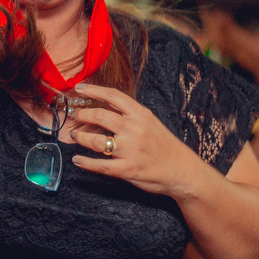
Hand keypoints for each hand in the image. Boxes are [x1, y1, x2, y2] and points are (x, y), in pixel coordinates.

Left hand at [67, 82, 199, 197]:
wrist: (184, 171)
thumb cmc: (165, 146)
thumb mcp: (151, 122)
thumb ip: (130, 113)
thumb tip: (104, 102)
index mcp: (141, 114)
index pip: (113, 95)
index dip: (93, 90)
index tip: (78, 88)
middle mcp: (134, 129)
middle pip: (99, 115)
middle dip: (82, 115)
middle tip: (74, 116)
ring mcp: (130, 150)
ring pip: (96, 141)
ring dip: (80, 138)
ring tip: (74, 136)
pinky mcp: (128, 169)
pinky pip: (100, 166)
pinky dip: (86, 163)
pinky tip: (78, 160)